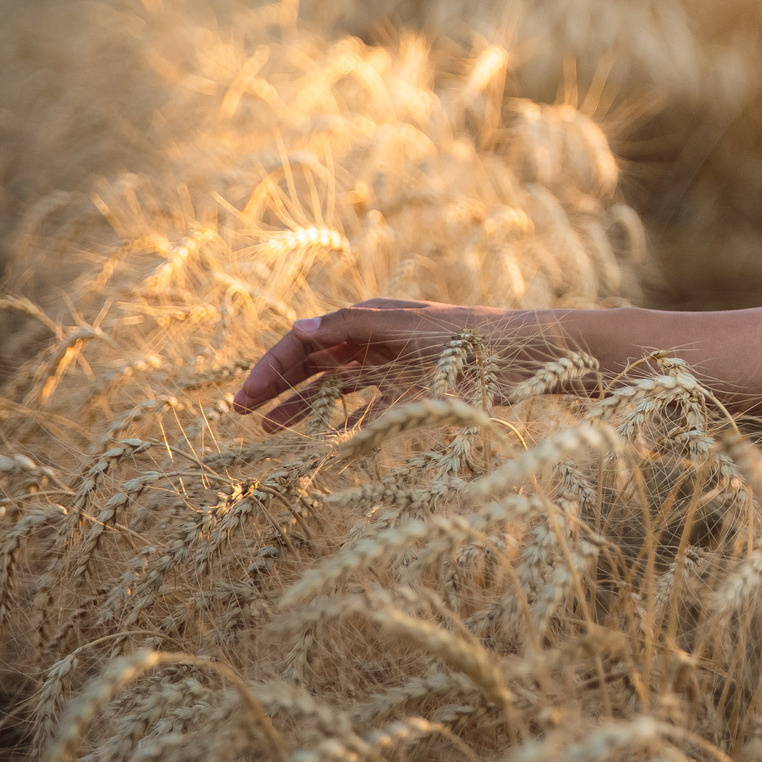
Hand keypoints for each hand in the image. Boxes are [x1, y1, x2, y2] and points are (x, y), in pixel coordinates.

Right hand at [232, 298, 546, 428]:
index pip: (307, 340)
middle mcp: (375, 341)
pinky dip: (343, 424)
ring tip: (269, 431)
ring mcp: (392, 368)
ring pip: (335, 388)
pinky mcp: (411, 392)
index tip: (244, 398)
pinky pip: (367, 410)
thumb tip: (300, 327)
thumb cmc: (463, 334)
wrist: (519, 355)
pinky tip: (323, 443)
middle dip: (279, 386)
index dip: (273, 366)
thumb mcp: (405, 327)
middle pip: (315, 363)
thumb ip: (353, 326)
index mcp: (369, 318)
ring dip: (302, 407)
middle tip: (242, 415)